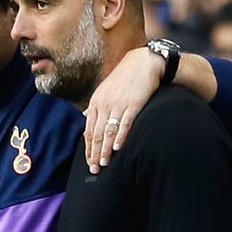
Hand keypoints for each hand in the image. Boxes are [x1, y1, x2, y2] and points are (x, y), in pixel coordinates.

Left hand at [84, 47, 164, 173]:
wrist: (143, 62)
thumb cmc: (126, 79)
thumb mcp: (107, 92)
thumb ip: (100, 109)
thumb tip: (92, 126)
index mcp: (96, 103)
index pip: (89, 131)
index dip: (89, 149)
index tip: (89, 163)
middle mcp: (104, 104)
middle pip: (97, 134)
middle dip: (95, 154)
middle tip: (95, 169)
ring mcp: (119, 104)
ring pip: (109, 131)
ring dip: (106, 149)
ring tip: (104, 163)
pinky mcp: (133, 103)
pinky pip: (125, 122)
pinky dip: (121, 136)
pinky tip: (118, 147)